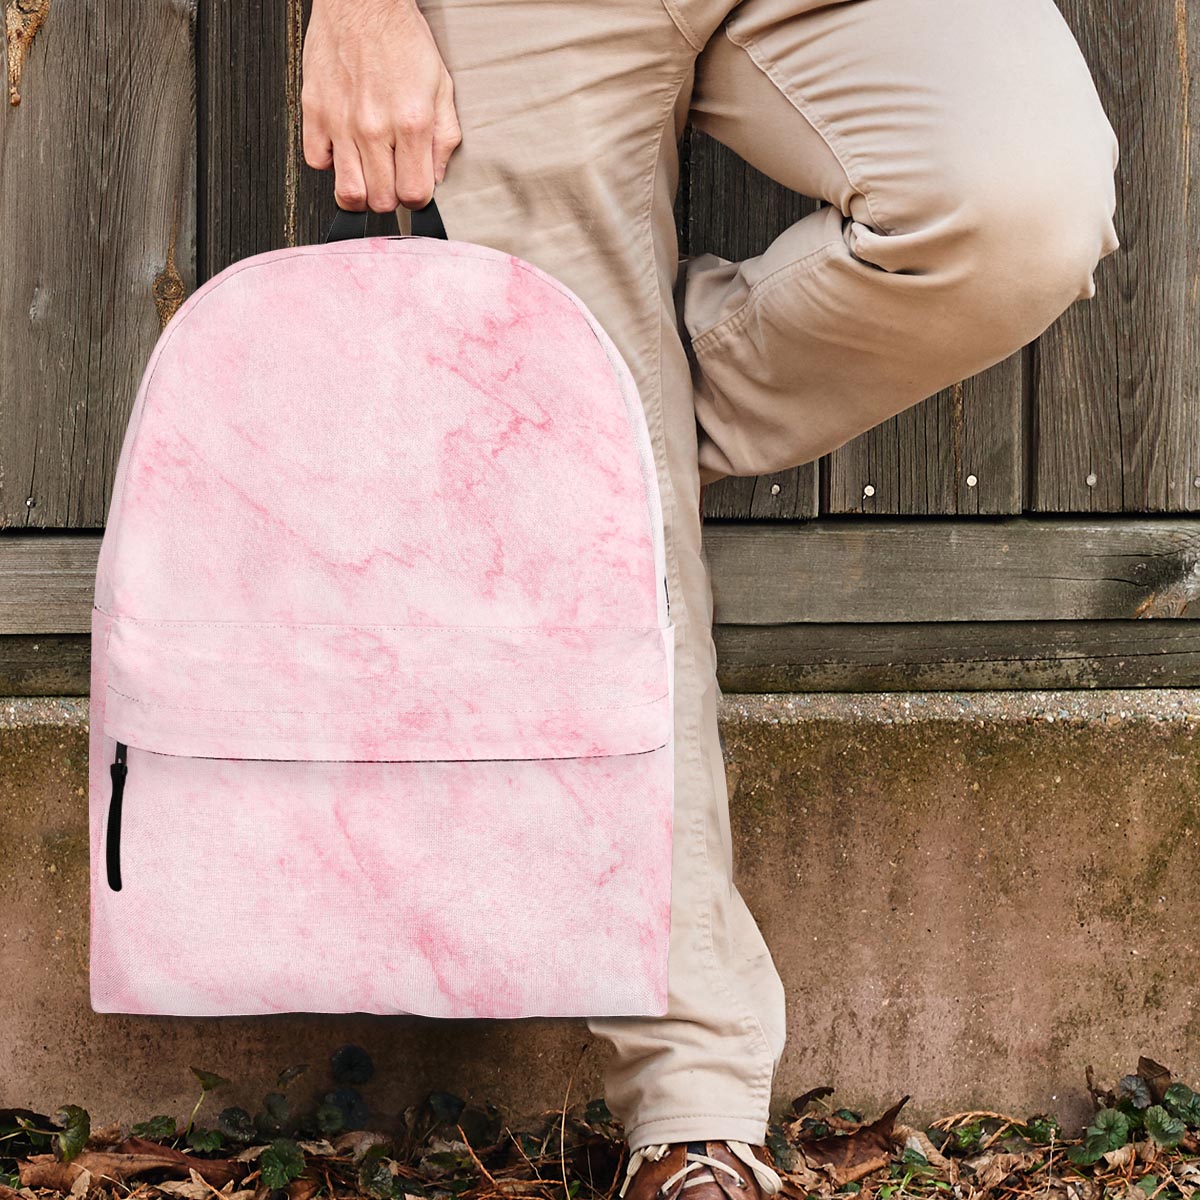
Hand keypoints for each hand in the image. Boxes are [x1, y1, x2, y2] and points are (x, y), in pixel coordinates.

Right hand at [301, 0, 461, 211]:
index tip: (415, 188)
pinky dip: (330, 163)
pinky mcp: (314, 111)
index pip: (414, 194)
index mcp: (411, 123)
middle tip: (392, 178)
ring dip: (361, 191)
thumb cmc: (401, 39)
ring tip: (368, 175)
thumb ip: (444, 137)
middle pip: (381, 201)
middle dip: (390, 197)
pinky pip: (316, 162)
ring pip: (348, 192)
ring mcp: (341, 122)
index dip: (417, 199)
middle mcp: (374, 127)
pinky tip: (344, 149)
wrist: (362, 1)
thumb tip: (437, 176)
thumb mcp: (441, 87)